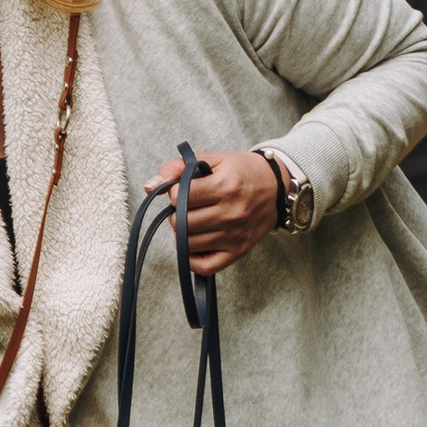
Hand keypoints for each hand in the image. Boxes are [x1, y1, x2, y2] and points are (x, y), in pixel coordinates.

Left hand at [144, 148, 281, 276]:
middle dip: (178, 214)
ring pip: (188, 244)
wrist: (277, 187)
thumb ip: (177, 168)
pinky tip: (196, 243)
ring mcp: (236, 235)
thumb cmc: (240, 172)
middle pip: (182, 222)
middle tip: (189, 208)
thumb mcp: (212, 160)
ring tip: (194, 222)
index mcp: (226, 186)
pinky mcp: (239, 251)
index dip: (175, 194)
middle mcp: (232, 212)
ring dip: (184, 234)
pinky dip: (192, 258)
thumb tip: (149, 187)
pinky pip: (204, 266)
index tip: (183, 191)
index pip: (180, 197)